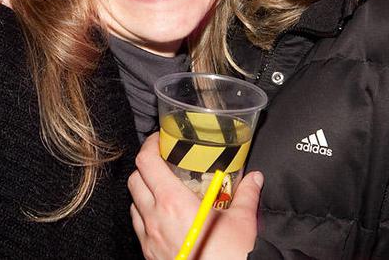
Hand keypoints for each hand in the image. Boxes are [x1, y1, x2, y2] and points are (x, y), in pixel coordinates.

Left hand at [128, 133, 261, 259]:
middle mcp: (155, 218)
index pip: (146, 163)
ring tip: (164, 189)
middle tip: (164, 162)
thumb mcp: (242, 222)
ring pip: (133, 204)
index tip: (160, 140)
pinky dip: (145, 216)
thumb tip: (255, 178)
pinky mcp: (149, 255)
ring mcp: (149, 239)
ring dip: (144, 192)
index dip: (150, 146)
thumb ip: (247, 195)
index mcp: (173, 203)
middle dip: (146, 167)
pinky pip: (139, 227)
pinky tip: (164, 218)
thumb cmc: (228, 258)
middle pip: (135, 180)